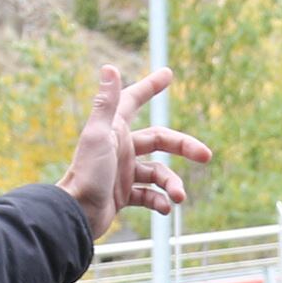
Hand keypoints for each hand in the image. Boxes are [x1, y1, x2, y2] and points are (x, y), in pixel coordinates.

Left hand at [60, 65, 210, 237]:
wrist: (75, 215)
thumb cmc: (86, 174)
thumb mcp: (99, 135)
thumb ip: (107, 103)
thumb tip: (110, 67)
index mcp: (114, 129)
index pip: (134, 100)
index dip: (150, 86)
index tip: (168, 74)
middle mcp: (120, 147)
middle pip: (159, 140)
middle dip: (184, 147)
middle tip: (206, 156)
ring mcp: (122, 172)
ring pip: (158, 172)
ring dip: (171, 184)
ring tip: (178, 197)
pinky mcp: (122, 195)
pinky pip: (148, 195)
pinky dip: (159, 202)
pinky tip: (164, 209)